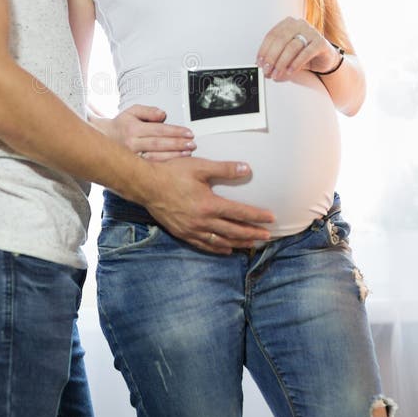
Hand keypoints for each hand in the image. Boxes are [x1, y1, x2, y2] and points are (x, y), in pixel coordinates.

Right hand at [97, 104, 195, 160]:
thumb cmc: (121, 125)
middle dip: (178, 144)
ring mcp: (132, 157)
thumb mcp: (132, 111)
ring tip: (187, 154)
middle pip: (159, 144)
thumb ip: (148, 111)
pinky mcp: (133, 166)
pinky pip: (151, 167)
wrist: (103, 139)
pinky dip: (165, 165)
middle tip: (192, 144)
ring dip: (174, 156)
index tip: (188, 133)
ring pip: (156, 158)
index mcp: (133, 129)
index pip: (158, 130)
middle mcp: (132, 144)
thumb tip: (163, 115)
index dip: (175, 132)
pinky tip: (175, 164)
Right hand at [143, 157, 273, 253]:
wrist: (146, 185)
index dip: (257, 216)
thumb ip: (224, 169)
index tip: (271, 219)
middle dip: (252, 234)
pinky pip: (204, 245)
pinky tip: (227, 249)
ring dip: (238, 243)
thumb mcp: (200, 167)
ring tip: (252, 244)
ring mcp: (192, 230)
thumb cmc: (172, 173)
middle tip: (267, 237)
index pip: (240, 212)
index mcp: (209, 204)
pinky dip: (218, 248)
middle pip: (234, 230)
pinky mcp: (183, 233)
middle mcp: (203, 221)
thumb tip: (246, 169)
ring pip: (221, 241)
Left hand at [256, 17, 340, 80]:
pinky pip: (306, 53)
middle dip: (271, 57)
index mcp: (287, 24)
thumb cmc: (303, 53)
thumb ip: (275, 57)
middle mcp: (299, 24)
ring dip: (282, 63)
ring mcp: (311, 32)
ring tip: (277, 73)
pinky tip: (290, 71)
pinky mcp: (321, 42)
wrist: (324, 57)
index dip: (263, 50)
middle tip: (267, 70)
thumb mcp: (286, 54)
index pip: (271, 35)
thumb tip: (262, 67)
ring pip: (292, 47)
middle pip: (280, 40)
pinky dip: (296, 63)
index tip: (259, 62)